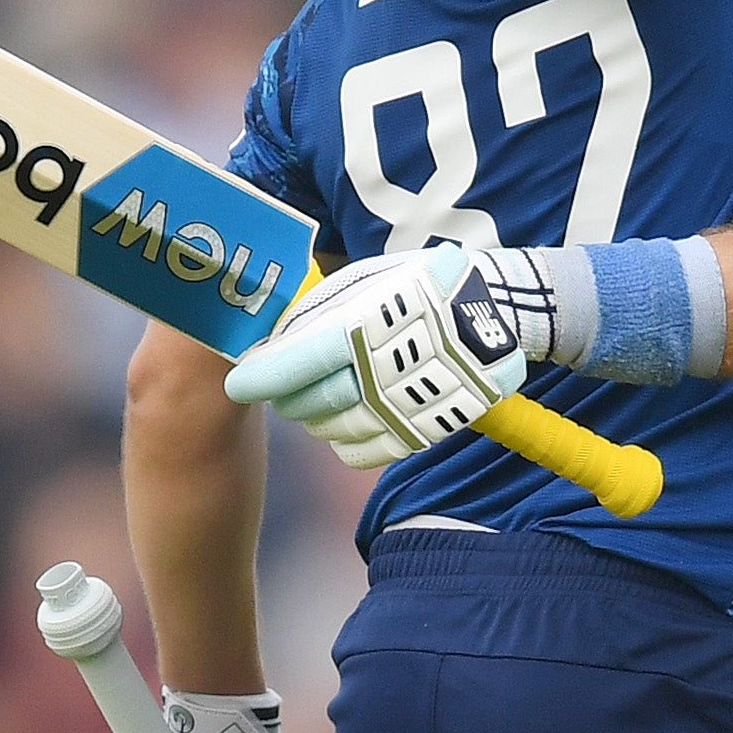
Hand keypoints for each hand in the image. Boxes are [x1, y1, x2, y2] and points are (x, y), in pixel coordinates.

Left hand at [223, 248, 527, 468]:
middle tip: (284, 383)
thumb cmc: (417, 286)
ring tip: (321, 396)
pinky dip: (346, 440)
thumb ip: (317, 314)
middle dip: (286, 396)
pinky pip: (365, 451)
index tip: (240, 382)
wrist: (492, 310)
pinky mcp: (421, 431)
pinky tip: (348, 419)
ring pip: (333, 431)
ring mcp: (401, 407)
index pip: (292, 367)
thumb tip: (269, 345)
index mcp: (360, 328)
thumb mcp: (366, 281)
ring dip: (316, 417)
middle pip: (308, 404)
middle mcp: (378, 372)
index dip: (259, 379)